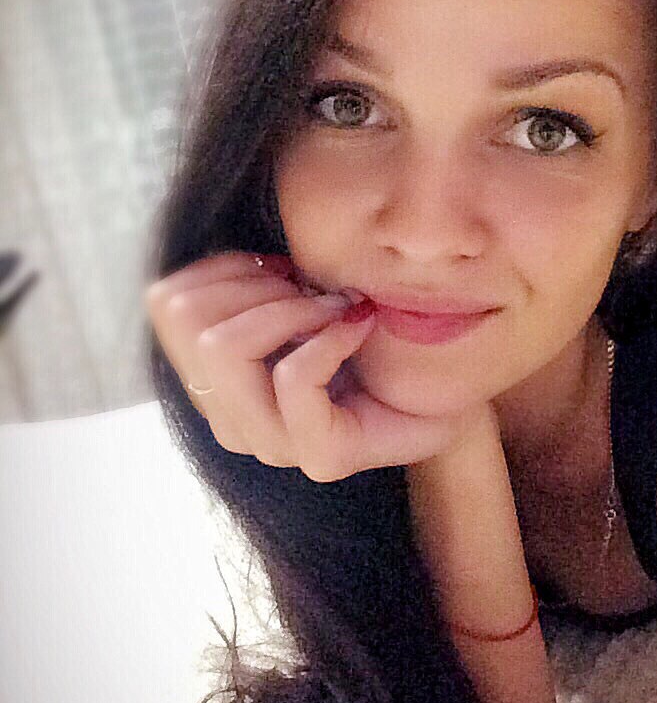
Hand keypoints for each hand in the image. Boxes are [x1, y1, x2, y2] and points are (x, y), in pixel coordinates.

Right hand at [144, 251, 493, 480]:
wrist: (444, 395)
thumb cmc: (374, 336)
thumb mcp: (304, 291)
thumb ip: (256, 275)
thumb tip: (235, 243)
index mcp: (214, 377)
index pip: (166, 301)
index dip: (227, 266)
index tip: (287, 270)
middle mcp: (231, 418)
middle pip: (187, 319)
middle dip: (257, 285)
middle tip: (315, 290)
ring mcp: (271, 443)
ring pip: (223, 346)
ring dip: (287, 308)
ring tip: (332, 308)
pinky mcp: (321, 459)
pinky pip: (292, 376)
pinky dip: (328, 337)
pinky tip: (358, 327)